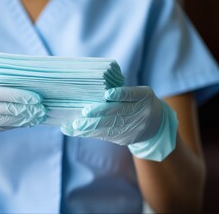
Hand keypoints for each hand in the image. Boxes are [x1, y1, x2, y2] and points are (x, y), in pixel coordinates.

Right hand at [0, 59, 45, 144]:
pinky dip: (10, 126)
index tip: (35, 97)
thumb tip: (9, 64)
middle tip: (41, 109)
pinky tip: (22, 122)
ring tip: (36, 116)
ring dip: (21, 120)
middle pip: (1, 110)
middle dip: (24, 110)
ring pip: (0, 123)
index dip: (18, 96)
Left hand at [61, 86, 177, 160]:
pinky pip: (106, 135)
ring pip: (108, 127)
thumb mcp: (139, 93)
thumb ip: (123, 92)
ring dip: (90, 127)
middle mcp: (139, 113)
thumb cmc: (141, 102)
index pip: (130, 95)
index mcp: (142, 97)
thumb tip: (101, 94)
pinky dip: (91, 133)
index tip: (106, 94)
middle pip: (116, 114)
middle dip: (98, 115)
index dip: (119, 94)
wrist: (157, 124)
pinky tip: (78, 131)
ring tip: (74, 126)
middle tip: (82, 114)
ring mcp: (132, 128)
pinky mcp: (124, 139)